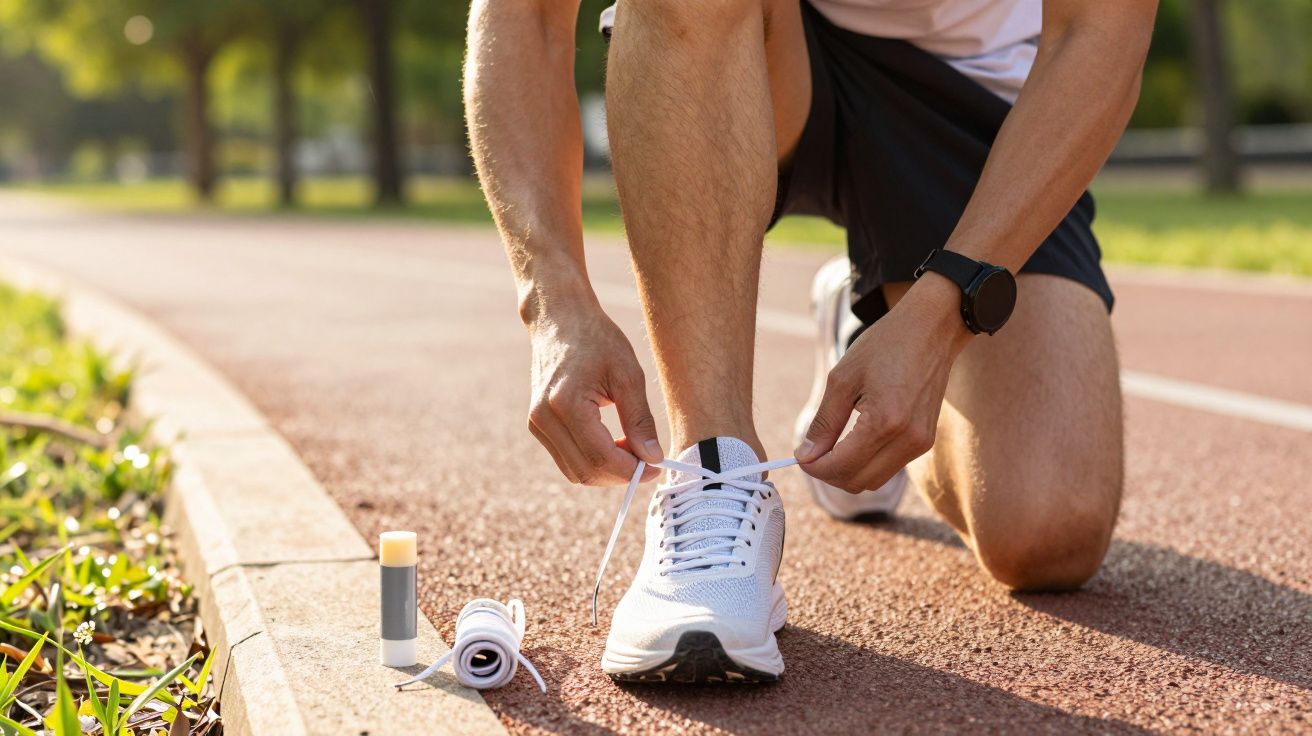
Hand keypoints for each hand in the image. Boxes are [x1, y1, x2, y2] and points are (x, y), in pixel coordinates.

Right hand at [526, 300, 663, 485]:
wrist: (559, 320)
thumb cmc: (597, 339)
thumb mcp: (628, 375)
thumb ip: (640, 420)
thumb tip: (653, 458)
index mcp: (566, 403)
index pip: (600, 457)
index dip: (632, 470)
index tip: (657, 466)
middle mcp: (544, 418)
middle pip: (586, 471)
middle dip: (620, 474)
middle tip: (648, 460)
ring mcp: (536, 424)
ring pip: (574, 472)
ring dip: (606, 471)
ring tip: (632, 449)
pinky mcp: (537, 426)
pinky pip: (566, 460)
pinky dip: (592, 461)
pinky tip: (613, 443)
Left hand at [794, 276, 972, 491]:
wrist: (932, 329)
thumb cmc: (884, 346)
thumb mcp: (842, 379)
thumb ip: (823, 423)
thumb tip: (805, 456)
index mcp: (886, 421)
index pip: (841, 467)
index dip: (814, 467)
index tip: (799, 455)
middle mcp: (908, 439)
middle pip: (857, 482)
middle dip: (828, 473)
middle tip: (811, 452)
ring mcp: (921, 443)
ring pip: (873, 480)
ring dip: (847, 471)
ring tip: (830, 447)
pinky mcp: (925, 441)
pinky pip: (889, 467)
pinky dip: (866, 463)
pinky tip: (852, 442)